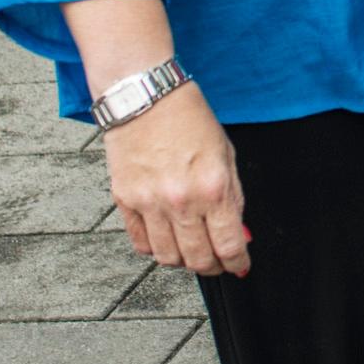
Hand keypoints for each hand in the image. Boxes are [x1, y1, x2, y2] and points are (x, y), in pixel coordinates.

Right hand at [105, 83, 249, 276]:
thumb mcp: (226, 155)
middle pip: (198, 259)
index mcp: (212, 187)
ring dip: (183, 261)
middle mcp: (180, 201)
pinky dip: (155, 249)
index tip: (238, 265)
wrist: (145, 97)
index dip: (237, 263)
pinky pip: (140, 243)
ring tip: (191, 250)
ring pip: (168, 258)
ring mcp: (149, 203)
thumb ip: (233, 199)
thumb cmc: (188, 119)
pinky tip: (165, 239)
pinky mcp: (125, 200)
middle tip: (217, 262)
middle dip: (212, 267)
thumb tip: (238, 234)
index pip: (229, 246)